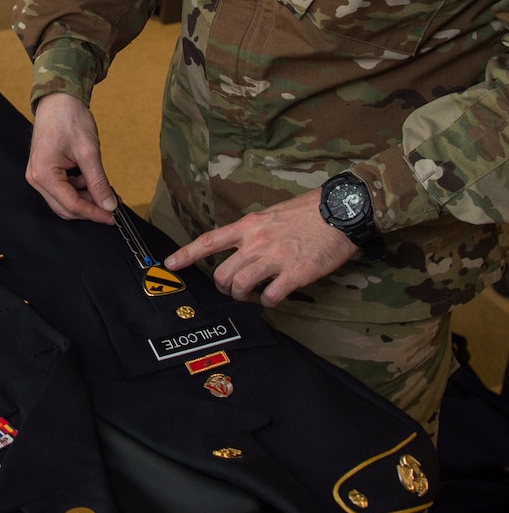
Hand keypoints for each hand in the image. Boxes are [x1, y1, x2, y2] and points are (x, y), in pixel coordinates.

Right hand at [26, 93, 116, 223]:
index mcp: (44, 175)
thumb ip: (98, 182)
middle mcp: (36, 179)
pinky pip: (62, 190)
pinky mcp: (43, 172)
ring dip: (85, 199)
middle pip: (66, 208)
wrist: (59, 99)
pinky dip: (79, 189)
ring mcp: (38, 176)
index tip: (113, 217)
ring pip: (64, 201)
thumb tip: (109, 205)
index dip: (94, 213)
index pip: (72, 205)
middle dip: (89, 208)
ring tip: (103, 188)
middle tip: (112, 205)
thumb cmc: (70, 119)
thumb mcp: (89, 152)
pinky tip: (91, 180)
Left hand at [164, 190, 357, 306]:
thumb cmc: (309, 211)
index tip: (170, 264)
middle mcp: (257, 241)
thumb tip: (243, 248)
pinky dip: (268, 301)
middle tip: (232, 290)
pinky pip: (270, 296)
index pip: (209, 241)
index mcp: (249, 225)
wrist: (342, 211)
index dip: (186, 254)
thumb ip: (254, 231)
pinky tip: (273, 297)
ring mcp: (275, 257)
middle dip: (222, 287)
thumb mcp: (273, 214)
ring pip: (240, 286)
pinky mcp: (295, 273)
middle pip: (222, 273)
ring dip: (242, 296)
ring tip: (250, 296)